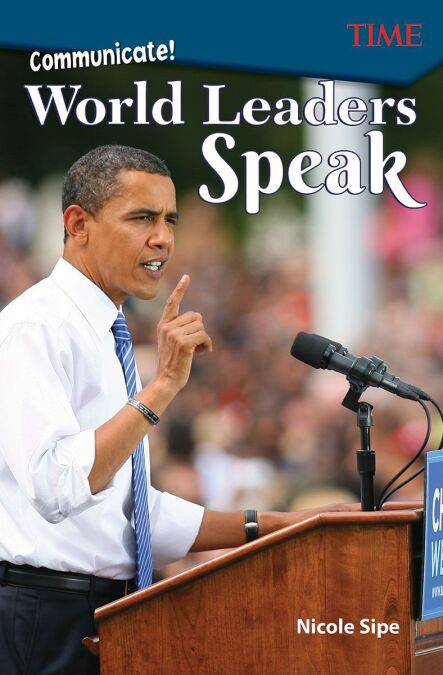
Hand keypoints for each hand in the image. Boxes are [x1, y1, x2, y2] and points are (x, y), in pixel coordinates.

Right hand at [154, 275, 211, 395]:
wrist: (166, 381)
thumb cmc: (173, 364)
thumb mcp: (172, 343)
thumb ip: (180, 329)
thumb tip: (198, 319)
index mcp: (164, 325)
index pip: (172, 303)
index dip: (180, 289)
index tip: (187, 277)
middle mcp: (167, 327)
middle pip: (196, 316)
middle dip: (200, 330)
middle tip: (196, 345)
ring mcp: (174, 334)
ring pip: (201, 326)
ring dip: (204, 339)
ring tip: (197, 351)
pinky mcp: (183, 343)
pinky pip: (204, 336)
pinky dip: (207, 345)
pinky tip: (201, 354)